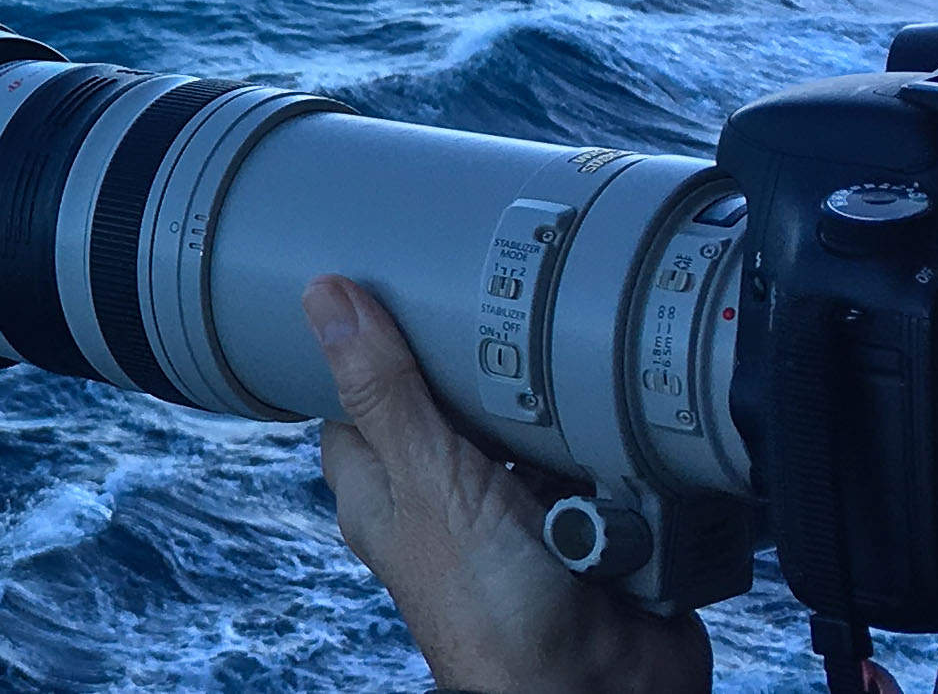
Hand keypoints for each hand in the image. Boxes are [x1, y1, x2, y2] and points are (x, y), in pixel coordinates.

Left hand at [306, 276, 725, 693]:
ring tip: (569, 361)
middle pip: (454, 404)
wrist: (600, 691)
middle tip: (509, 304)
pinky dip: (608, 443)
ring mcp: (519, 517)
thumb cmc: (493, 610)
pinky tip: (617, 410)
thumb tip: (321, 296)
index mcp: (386, 490)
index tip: (397, 284)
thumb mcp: (431, 478)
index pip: (360, 399)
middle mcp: (446, 502)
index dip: (371, 346)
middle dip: (483, 364)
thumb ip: (385, 390)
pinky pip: (597, 464)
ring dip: (553, 404)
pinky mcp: (588, 529)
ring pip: (530, 429)